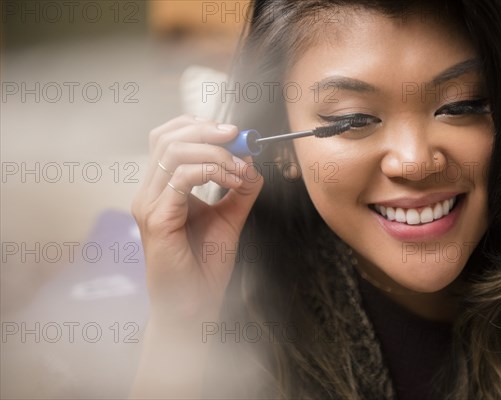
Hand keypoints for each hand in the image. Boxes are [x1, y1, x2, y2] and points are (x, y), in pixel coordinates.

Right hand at [131, 115, 262, 326]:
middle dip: (207, 131)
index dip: (199, 127)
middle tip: (239, 138)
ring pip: (174, 152)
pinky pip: (181, 178)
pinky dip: (212, 172)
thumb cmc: (204, 266)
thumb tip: (253, 161)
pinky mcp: (157, 219)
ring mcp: (149, 204)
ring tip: (240, 169)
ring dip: (215, 153)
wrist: (193, 306)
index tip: (235, 133)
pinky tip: (233, 182)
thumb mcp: (229, 218)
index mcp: (161, 189)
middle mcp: (149, 193)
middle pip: (167, 137)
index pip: (168, 139)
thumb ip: (239, 189)